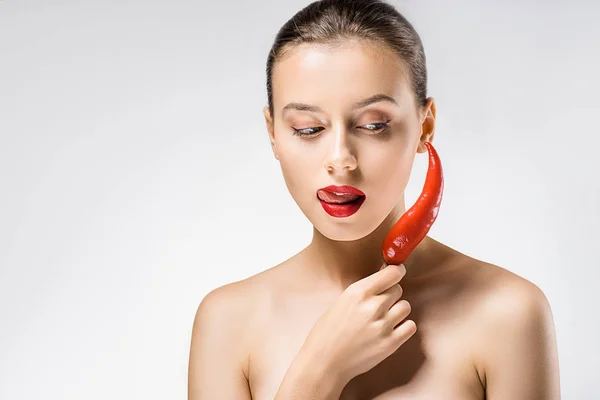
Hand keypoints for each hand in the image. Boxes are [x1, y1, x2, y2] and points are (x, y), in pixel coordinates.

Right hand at [301, 263, 415, 384]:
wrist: (324, 362)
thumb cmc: (328, 331)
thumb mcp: (342, 301)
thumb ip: (365, 289)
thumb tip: (385, 273)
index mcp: (358, 292)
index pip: (393, 273)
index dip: (396, 272)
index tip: (396, 273)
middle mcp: (373, 306)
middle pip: (398, 289)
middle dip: (390, 294)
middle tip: (379, 304)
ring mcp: (383, 325)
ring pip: (405, 306)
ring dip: (397, 310)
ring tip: (383, 318)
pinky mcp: (390, 343)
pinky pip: (410, 326)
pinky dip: (403, 327)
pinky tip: (391, 329)